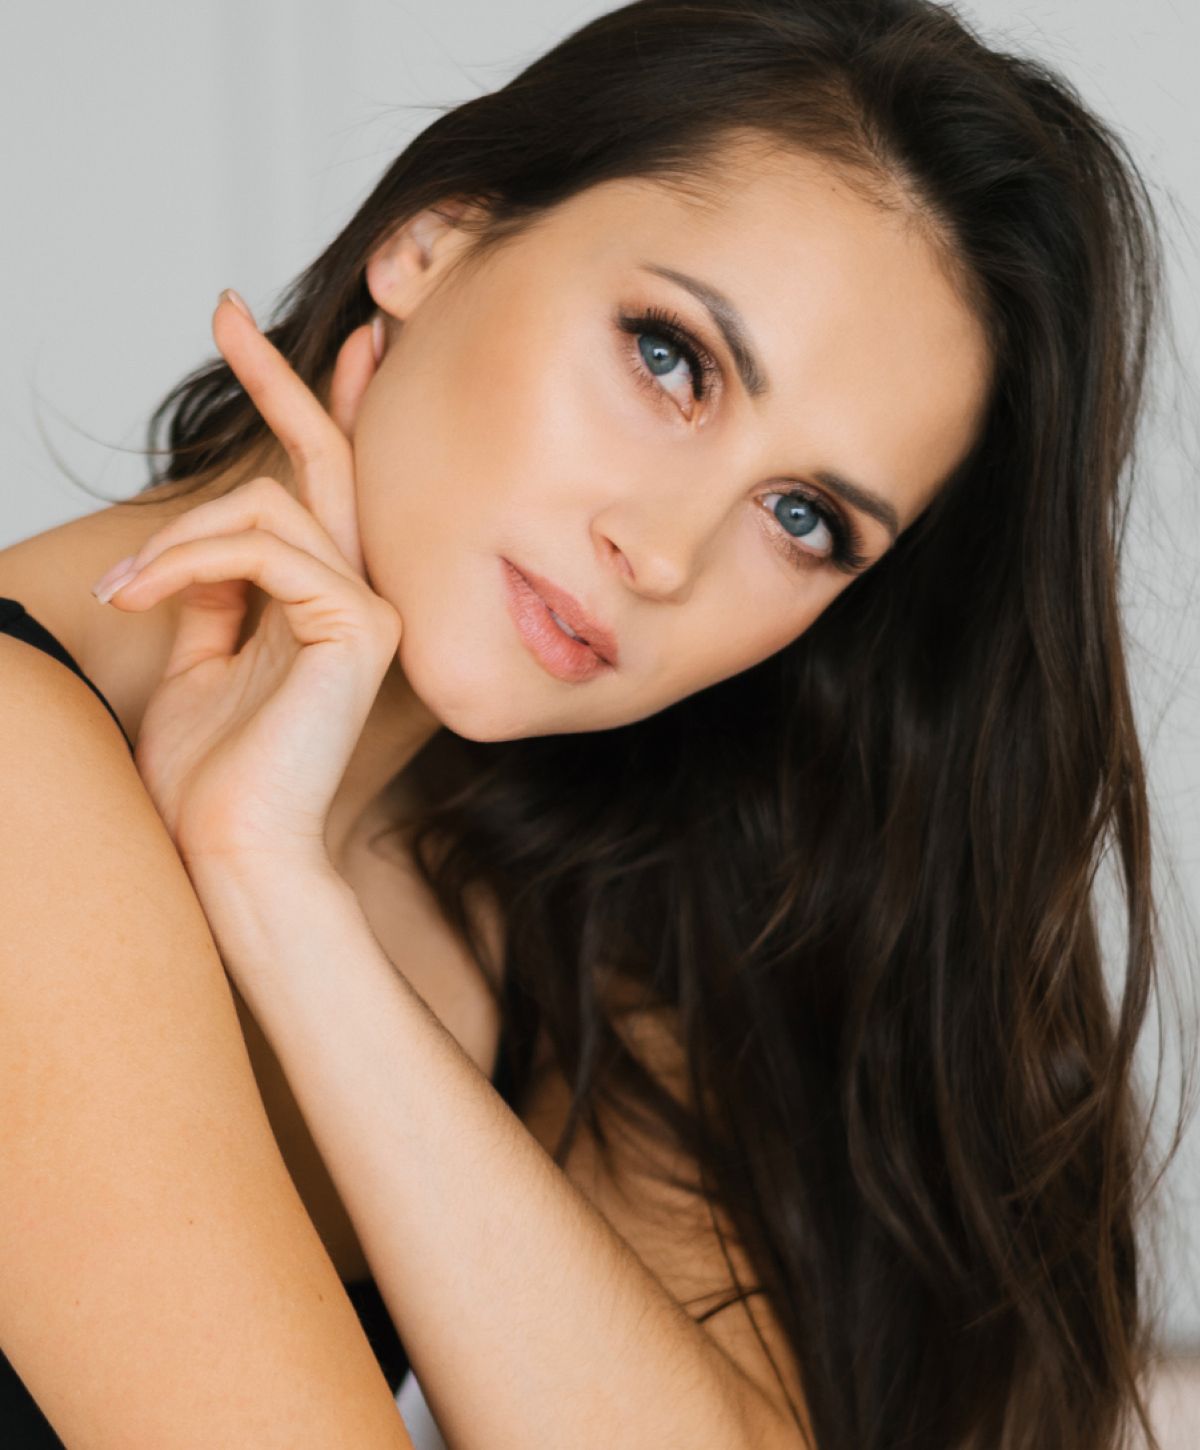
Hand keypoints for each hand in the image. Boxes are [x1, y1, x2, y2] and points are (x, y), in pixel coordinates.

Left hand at [92, 293, 401, 872]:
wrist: (230, 848)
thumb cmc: (213, 776)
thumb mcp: (200, 663)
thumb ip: (214, 597)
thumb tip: (197, 547)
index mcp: (325, 607)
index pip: (323, 491)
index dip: (305, 409)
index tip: (259, 340)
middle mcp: (361, 598)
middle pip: (325, 462)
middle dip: (276, 380)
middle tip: (224, 308)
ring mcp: (370, 609)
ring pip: (271, 506)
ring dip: (181, 539)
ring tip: (127, 592)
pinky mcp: (361, 625)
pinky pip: (266, 549)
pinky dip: (193, 562)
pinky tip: (145, 597)